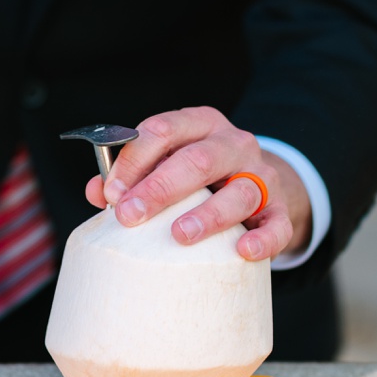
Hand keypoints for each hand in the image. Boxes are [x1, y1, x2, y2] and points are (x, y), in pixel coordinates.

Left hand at [84, 107, 310, 260]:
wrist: (255, 185)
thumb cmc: (196, 178)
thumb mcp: (166, 164)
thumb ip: (132, 176)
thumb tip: (96, 191)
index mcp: (200, 125)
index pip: (163, 130)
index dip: (134, 160)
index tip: (111, 193)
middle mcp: (234, 144)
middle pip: (198, 160)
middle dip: (160, 188)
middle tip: (130, 215)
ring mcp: (261, 175)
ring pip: (240, 191)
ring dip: (208, 214)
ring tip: (179, 235)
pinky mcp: (280, 208)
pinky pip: (277, 223)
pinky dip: (263, 238)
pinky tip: (243, 250)